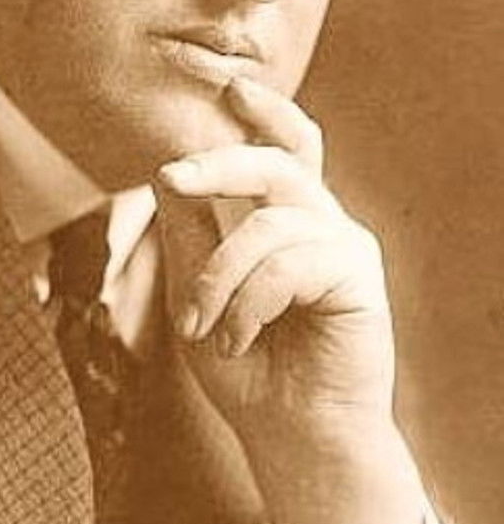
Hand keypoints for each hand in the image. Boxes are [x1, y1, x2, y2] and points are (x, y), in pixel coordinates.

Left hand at [155, 77, 425, 523]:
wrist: (290, 436)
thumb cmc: (246, 367)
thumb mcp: (197, 294)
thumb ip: (190, 235)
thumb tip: (166, 170)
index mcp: (284, 222)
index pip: (284, 150)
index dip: (266, 113)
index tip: (232, 87)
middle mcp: (319, 224)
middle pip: (276, 163)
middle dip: (218, 162)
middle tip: (172, 174)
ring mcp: (343, 246)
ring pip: (269, 223)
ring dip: (220, 278)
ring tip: (203, 327)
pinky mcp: (358, 275)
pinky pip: (288, 262)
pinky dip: (248, 302)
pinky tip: (239, 338)